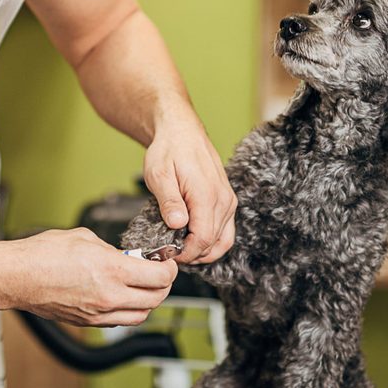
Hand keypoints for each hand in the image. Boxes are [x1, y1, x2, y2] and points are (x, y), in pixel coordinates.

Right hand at [8, 228, 176, 326]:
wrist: (16, 276)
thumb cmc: (43, 254)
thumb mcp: (86, 238)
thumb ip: (112, 250)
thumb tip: (124, 256)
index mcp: (113, 271)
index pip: (160, 278)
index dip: (169, 269)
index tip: (167, 262)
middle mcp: (109, 296)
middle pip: (156, 299)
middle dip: (164, 286)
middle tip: (160, 274)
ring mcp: (98, 313)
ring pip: (140, 316)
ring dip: (148, 302)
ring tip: (144, 287)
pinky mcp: (87, 322)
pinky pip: (119, 321)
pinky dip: (128, 311)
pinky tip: (123, 296)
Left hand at [143, 119, 236, 263]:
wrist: (182, 132)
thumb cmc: (168, 151)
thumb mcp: (159, 175)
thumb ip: (169, 201)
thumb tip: (178, 224)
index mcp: (206, 195)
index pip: (202, 239)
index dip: (186, 253)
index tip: (167, 254)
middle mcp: (223, 200)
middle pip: (214, 244)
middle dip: (192, 255)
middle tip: (169, 253)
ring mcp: (228, 202)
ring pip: (223, 241)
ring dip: (203, 251)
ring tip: (181, 249)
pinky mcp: (228, 202)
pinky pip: (225, 231)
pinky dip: (211, 241)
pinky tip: (192, 240)